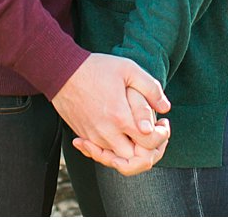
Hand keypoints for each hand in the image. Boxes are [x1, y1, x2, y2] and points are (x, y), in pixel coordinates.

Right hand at [51, 54, 169, 162]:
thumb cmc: (96, 68)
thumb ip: (151, 88)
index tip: (163, 124)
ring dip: (131, 151)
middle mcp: (106, 132)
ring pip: (117, 159)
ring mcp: (93, 136)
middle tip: (152, 133)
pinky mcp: (84, 136)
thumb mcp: (128, 69)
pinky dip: (114, 149)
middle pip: (134, 159)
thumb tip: (166, 107)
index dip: (162, 137)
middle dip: (148, 150)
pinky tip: (122, 134)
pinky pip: (103, 153)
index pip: (148, 144)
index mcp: (120, 117)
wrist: (61, 71)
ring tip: (138, 133)